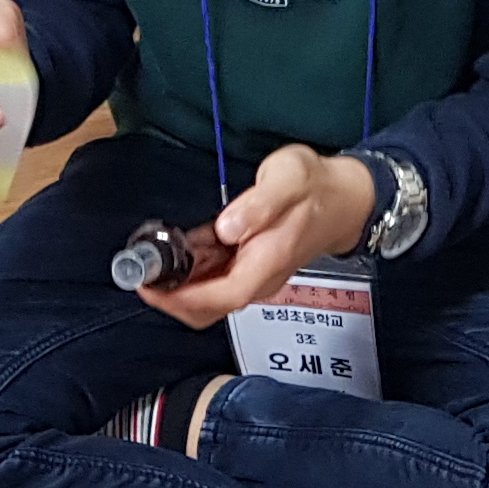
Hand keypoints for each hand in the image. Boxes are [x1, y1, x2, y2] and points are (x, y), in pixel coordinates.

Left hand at [138, 144, 371, 327]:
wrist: (346, 198)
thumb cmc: (318, 186)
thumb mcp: (289, 178)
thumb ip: (259, 204)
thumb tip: (228, 227)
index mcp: (268, 262)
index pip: (222, 297)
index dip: (182, 298)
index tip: (151, 285)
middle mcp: (260, 278)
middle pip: (208, 309)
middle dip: (171, 298)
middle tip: (142, 272)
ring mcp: (254, 277)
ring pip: (208, 299)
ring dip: (178, 285)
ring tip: (156, 256)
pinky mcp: (249, 269)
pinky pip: (214, 282)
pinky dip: (191, 273)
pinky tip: (180, 249)